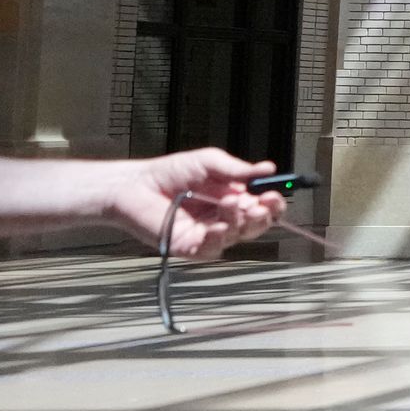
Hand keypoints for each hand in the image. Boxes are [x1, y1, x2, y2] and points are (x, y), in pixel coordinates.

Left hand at [114, 149, 281, 256]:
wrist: (135, 185)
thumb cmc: (169, 173)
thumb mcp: (208, 162)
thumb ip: (236, 169)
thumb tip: (268, 168)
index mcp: (233, 200)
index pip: (262, 207)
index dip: (272, 203)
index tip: (273, 194)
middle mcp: (224, 219)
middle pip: (256, 225)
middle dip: (263, 215)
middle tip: (259, 203)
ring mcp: (209, 235)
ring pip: (237, 236)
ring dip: (240, 221)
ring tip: (230, 204)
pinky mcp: (191, 247)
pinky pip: (212, 248)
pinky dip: (219, 237)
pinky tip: (219, 226)